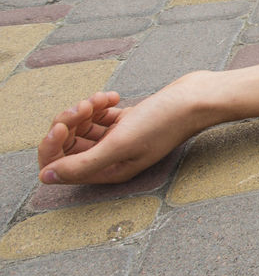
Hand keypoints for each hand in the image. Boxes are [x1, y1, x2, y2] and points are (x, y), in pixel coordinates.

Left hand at [37, 79, 207, 184]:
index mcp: (109, 171)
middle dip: (69, 123)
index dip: (53, 147)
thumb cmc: (165, 122)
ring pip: (81, 128)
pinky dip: (99, 104)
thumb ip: (82, 164)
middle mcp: (111, 158)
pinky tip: (113, 98)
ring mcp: (119, 139)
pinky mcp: (126, 121)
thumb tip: (45, 177)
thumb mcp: (121, 144)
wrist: (196, 98)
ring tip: (101, 100)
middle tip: (83, 107)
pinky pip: (98, 116)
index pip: (61, 168)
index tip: (62, 126)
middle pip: (68, 146)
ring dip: (84, 110)